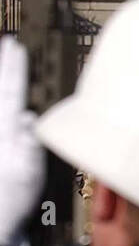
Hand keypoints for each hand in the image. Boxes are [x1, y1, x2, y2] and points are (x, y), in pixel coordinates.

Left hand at [0, 37, 42, 245]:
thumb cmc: (11, 202)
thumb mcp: (28, 175)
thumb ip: (29, 145)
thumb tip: (27, 117)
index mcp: (5, 134)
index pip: (10, 93)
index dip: (15, 70)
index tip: (16, 47)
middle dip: (3, 66)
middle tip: (6, 43)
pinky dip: (2, 106)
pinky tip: (5, 103)